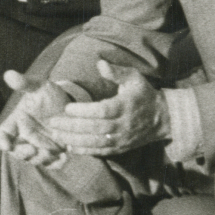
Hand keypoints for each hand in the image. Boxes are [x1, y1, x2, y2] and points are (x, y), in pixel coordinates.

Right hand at [0, 70, 70, 168]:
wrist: (71, 106)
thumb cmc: (51, 95)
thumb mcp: (40, 87)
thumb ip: (25, 83)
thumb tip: (8, 74)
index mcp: (17, 122)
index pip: (3, 134)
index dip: (2, 141)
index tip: (6, 145)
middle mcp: (25, 137)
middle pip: (17, 152)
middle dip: (23, 153)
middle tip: (33, 149)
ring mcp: (39, 147)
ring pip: (34, 159)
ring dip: (41, 157)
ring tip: (54, 149)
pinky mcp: (53, 154)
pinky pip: (52, 164)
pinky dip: (57, 162)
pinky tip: (65, 155)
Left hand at [47, 60, 170, 156]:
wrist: (162, 118)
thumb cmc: (144, 94)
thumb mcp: (134, 78)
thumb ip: (117, 71)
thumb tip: (100, 63)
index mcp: (125, 106)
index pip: (102, 111)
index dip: (84, 111)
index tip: (68, 108)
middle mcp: (123, 124)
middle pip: (95, 128)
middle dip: (72, 126)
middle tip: (53, 122)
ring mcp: (122, 138)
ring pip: (95, 142)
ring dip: (74, 140)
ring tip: (56, 135)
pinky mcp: (120, 148)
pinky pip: (101, 151)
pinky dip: (85, 151)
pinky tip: (70, 147)